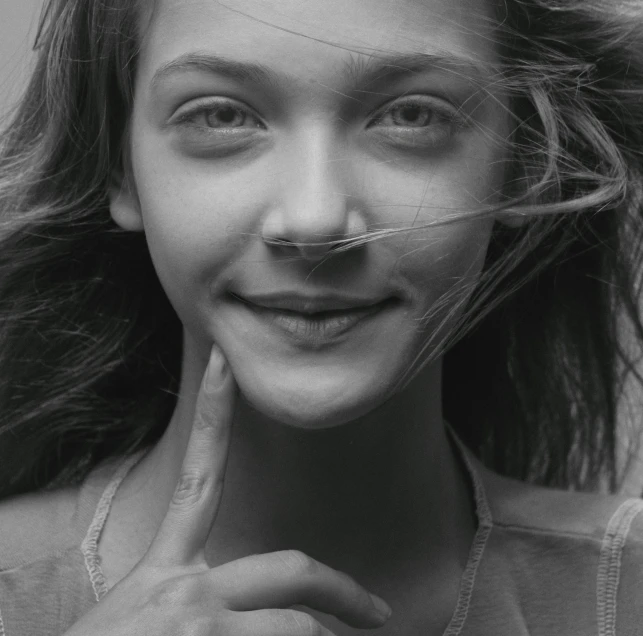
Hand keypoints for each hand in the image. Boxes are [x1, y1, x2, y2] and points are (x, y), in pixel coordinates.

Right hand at [64, 344, 391, 635]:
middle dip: (342, 590)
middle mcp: (185, 587)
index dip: (214, 412)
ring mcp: (198, 624)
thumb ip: (189, 589)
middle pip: (289, 569)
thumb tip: (252, 608)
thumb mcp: (140, 610)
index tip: (225, 361)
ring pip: (295, 627)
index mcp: (165, 566)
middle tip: (376, 613)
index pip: (202, 475)